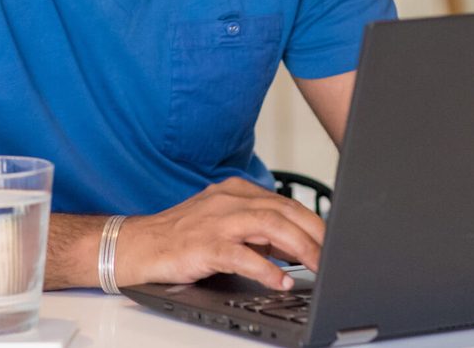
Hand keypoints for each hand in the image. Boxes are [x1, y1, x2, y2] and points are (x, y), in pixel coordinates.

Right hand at [114, 177, 326, 290]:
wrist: (137, 245)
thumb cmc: (182, 236)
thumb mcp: (225, 225)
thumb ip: (259, 232)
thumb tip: (298, 247)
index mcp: (235, 191)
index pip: (285, 202)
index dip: (315, 222)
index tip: (335, 240)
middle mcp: (228, 200)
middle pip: (283, 211)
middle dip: (315, 234)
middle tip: (336, 256)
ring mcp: (216, 221)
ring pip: (269, 226)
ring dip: (300, 247)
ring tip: (319, 267)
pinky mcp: (204, 245)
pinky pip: (242, 255)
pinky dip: (265, 269)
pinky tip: (280, 281)